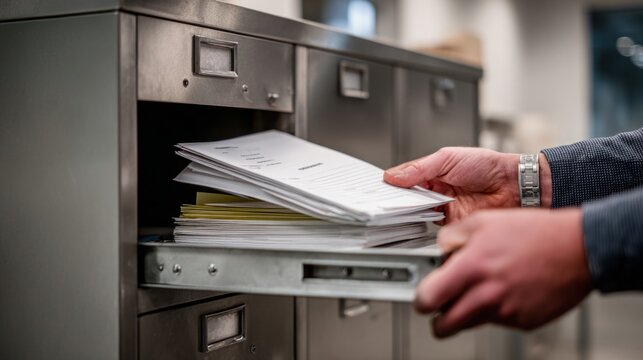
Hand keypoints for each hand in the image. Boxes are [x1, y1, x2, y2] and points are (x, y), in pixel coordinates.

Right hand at [384, 148, 551, 222]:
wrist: (515, 187)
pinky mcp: (451, 225)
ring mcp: (443, 209)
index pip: (405, 180)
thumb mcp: (448, 158)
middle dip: (396, 200)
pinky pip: (430, 227)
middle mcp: (436, 192)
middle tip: (384, 201)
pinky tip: (414, 220)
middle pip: (407, 198)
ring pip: (416, 213)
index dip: (392, 185)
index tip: (378, 189)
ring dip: (407, 212)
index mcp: (433, 173)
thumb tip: (393, 175)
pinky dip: (421, 224)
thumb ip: (419, 168)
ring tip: (397, 209)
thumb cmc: (489, 166)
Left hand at [415, 208, 591, 337]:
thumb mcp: (484, 220)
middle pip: (442, 326)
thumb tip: (438, 250)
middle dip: (438, 317)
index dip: (421, 298)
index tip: (423, 296)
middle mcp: (486, 294)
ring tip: (478, 289)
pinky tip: (505, 289)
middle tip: (442, 305)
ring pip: (468, 324)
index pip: (427, 298)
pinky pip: (496, 321)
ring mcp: (505, 312)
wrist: (579, 248)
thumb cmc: (535, 233)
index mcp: (472, 267)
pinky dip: (494, 310)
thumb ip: (453, 236)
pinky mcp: (522, 322)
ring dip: (465, 312)